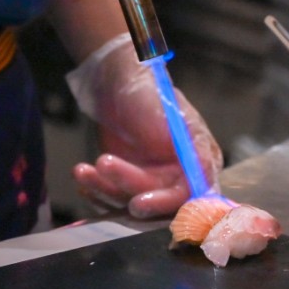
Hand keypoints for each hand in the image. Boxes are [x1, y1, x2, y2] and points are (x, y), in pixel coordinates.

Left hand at [68, 36, 222, 218]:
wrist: (117, 85)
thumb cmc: (149, 92)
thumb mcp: (173, 116)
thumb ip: (191, 149)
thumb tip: (204, 182)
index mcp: (199, 162)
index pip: (189, 196)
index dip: (165, 204)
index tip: (138, 202)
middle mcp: (178, 178)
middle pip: (155, 202)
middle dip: (127, 188)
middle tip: (105, 167)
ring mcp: (151, 184)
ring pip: (129, 202)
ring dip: (105, 188)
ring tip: (84, 169)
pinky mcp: (126, 185)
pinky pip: (112, 199)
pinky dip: (96, 191)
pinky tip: (83, 175)